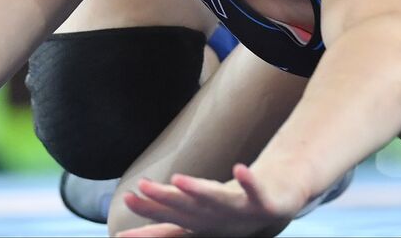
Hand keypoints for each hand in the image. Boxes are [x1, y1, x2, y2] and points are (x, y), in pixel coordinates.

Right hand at [117, 163, 305, 236]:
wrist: (280, 203)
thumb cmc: (232, 211)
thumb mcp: (195, 218)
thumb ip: (163, 222)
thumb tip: (119, 233)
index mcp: (200, 223)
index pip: (171, 215)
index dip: (149, 209)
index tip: (126, 198)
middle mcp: (218, 220)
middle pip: (189, 208)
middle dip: (165, 200)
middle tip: (141, 188)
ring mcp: (242, 211)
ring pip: (216, 200)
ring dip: (198, 191)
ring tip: (177, 179)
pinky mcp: (265, 202)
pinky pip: (256, 191)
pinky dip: (248, 181)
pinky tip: (239, 168)